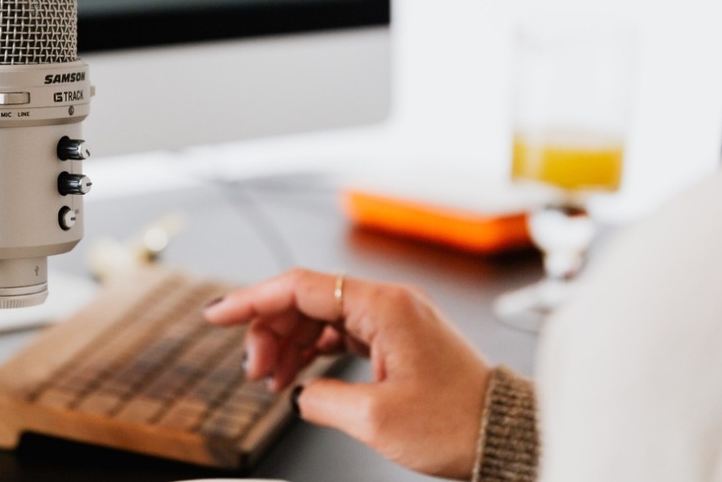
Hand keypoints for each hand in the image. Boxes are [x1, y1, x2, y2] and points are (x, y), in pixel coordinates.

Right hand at [203, 268, 492, 479]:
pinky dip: (314, 351)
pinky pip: (342, 332)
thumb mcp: (376, 420)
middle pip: (307, 299)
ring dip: (289, 344)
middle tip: (254, 373)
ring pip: (321, 316)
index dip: (251, 300)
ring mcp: (395, 318)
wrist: (504, 434)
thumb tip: (300, 392)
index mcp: (385, 306)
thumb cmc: (459, 422)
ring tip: (272, 381)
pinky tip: (299, 375)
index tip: (217, 313)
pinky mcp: (399, 338)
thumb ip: (322, 398)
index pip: (300, 287)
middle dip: (269, 332)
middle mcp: (390, 303)